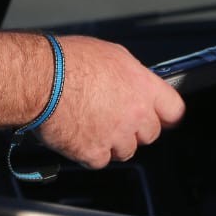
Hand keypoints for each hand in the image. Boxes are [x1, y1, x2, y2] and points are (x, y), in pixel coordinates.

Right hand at [36, 36, 184, 168]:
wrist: (41, 79)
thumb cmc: (68, 60)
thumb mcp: (111, 54)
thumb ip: (131, 75)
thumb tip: (134, 84)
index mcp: (143, 86)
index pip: (174, 110)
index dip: (166, 115)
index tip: (161, 118)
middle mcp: (135, 113)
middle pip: (150, 134)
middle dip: (135, 129)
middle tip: (114, 117)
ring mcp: (116, 136)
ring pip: (126, 151)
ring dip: (112, 143)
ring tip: (91, 124)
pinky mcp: (95, 153)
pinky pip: (99, 160)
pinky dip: (89, 152)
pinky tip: (77, 134)